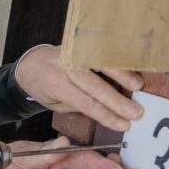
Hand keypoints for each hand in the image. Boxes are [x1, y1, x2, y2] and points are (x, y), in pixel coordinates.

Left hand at [14, 45, 143, 131]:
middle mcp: (65, 67)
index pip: (85, 102)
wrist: (30, 63)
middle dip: (117, 101)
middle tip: (136, 112)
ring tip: (138, 87)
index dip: (106, 115)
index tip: (123, 124)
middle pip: (95, 85)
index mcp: (56, 85)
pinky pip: (101, 50)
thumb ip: (77, 105)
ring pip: (101, 64)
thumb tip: (106, 113)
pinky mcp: (80, 44)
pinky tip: (133, 65)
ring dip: (122, 75)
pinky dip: (118, 58)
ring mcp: (74, 52)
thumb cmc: (44, 87)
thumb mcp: (55, 103)